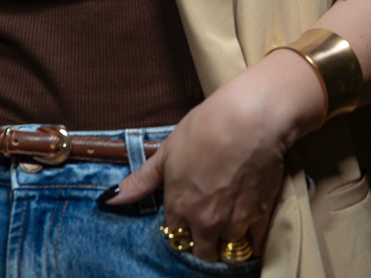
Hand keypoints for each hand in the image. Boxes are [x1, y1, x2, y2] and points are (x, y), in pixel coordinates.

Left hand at [106, 49, 324, 261]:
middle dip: (202, 242)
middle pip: (202, 252)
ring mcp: (234, 222)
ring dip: (226, 240)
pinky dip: (251, 238)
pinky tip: (249, 222)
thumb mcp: (167, 150)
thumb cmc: (205, 127)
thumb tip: (109, 199)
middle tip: (206, 224)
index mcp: (180, 206)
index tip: (185, 217)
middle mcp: (205, 222)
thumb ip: (141, 181)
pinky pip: (254, 243)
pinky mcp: (261, 216)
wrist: (248, 118)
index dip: (180, 227)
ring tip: (227, 219)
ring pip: (227, 249)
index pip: (175, 236)